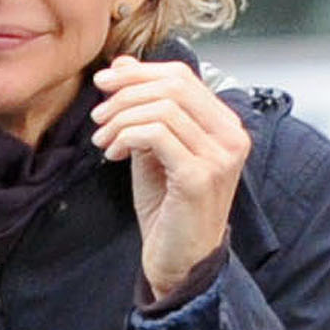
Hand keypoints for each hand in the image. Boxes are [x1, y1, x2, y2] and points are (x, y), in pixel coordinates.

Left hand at [91, 54, 249, 302]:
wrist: (179, 264)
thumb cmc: (168, 211)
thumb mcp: (154, 151)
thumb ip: (144, 109)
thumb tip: (122, 65)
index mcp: (225, 125)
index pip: (182, 76)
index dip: (139, 73)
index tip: (105, 83)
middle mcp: (231, 136)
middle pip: (174, 85)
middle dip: (127, 92)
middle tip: (98, 114)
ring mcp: (219, 157)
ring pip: (162, 107)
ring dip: (121, 118)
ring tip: (102, 140)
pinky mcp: (198, 177)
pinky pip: (156, 134)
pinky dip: (127, 136)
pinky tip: (113, 155)